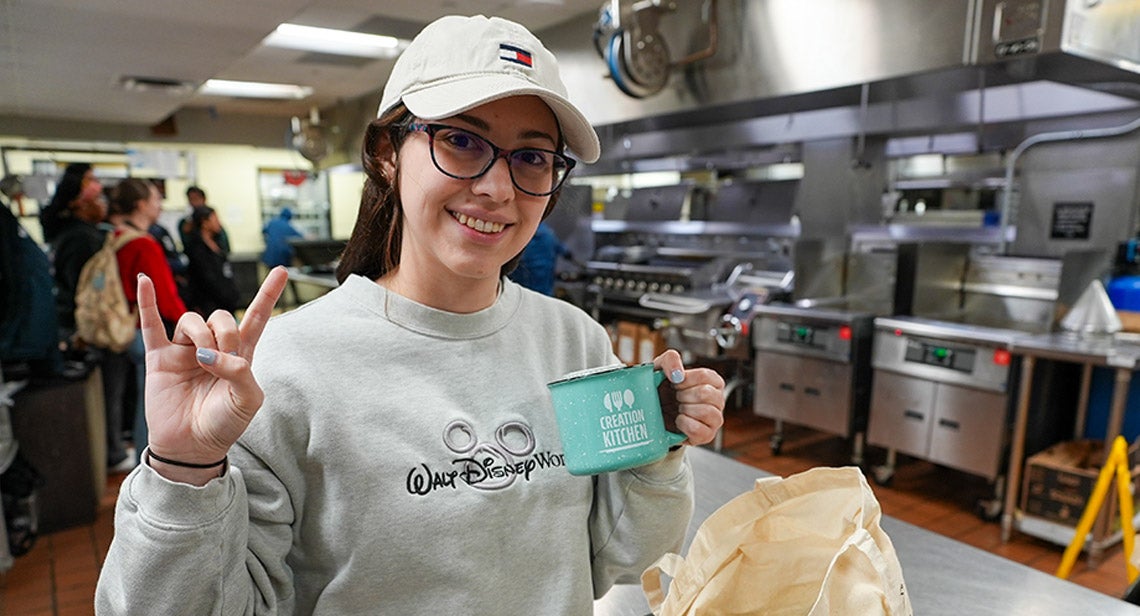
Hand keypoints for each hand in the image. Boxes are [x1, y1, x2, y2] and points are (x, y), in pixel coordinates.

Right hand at [137, 267, 287, 482]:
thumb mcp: (247, 400)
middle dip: (224, 331)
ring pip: (191, 320)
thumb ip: (240, 372)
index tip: (281, 271)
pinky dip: (147, 302)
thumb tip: (213, 354)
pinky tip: (144, 282)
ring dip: (199, 332)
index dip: (268, 294)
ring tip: (201, 357)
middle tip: (223, 357)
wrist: (191, 448)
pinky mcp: (160, 359)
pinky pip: (151, 325)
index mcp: (240, 355)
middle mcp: (213, 348)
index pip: (256, 317)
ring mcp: (185, 351)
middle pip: (221, 317)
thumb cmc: (224, 425)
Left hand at [653, 349, 724, 446]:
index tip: (673, 383)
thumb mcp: (661, 367)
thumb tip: (677, 373)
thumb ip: (670, 359)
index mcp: (712, 381)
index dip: (685, 380)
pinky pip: (700, 430)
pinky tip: (678, 420)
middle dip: (683, 395)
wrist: (653, 412)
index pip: (704, 376)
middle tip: (675, 397)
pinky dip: (685, 425)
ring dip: (685, 410)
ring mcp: (715, 419)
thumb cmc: (662, 388)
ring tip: (677, 409)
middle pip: (705, 393)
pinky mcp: (707, 435)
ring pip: (707, 412)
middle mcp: (718, 399)